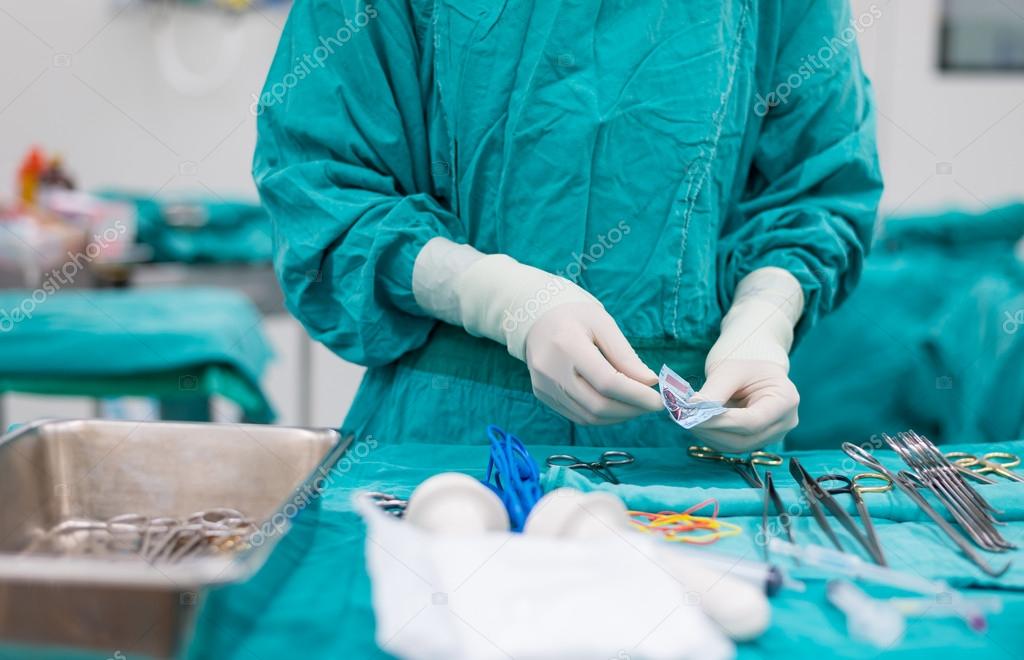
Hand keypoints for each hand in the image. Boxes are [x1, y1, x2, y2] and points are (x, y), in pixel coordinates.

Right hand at [525, 302, 662, 424]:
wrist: (536, 318)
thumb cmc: (575, 317)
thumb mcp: (604, 324)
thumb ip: (626, 356)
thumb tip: (649, 383)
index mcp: (567, 345)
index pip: (606, 382)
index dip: (636, 396)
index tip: (659, 401)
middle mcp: (551, 370)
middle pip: (597, 405)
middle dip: (630, 410)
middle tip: (650, 405)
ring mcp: (544, 386)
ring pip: (588, 417)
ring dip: (618, 416)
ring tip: (636, 405)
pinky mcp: (542, 395)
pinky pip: (577, 416)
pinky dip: (602, 416)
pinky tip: (615, 406)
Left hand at [689, 360, 798, 451]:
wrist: (756, 370)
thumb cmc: (746, 365)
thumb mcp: (730, 371)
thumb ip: (713, 391)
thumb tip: (692, 408)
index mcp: (785, 400)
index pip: (753, 421)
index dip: (723, 422)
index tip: (696, 416)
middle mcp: (784, 422)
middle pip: (745, 438)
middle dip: (712, 430)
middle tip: (685, 419)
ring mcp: (773, 435)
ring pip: (737, 445)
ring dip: (709, 436)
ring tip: (688, 420)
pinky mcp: (758, 440)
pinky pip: (733, 444)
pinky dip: (713, 437)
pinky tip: (698, 425)